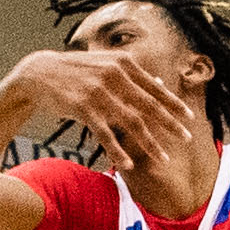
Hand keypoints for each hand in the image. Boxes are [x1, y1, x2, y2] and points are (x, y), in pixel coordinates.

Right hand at [7, 48, 197, 172]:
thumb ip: (132, 75)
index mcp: (123, 64)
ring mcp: (99, 92)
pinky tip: (128, 165)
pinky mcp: (83, 108)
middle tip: (187, 138)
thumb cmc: (76, 72)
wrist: (39, 73)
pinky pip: (106, 134)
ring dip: (150, 143)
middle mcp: (114, 75)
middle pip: (149, 105)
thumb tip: (161, 82)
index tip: (190, 118)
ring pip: (132, 123)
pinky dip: (118, 151)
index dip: (174, 104)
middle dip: (170, 124)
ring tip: (164, 159)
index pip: (155, 87)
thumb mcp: (105, 65)